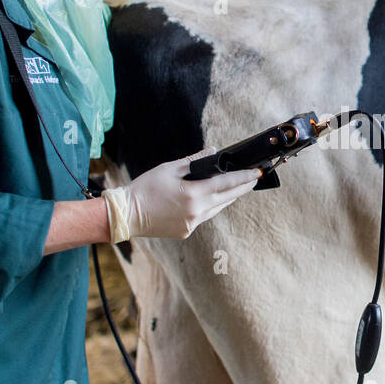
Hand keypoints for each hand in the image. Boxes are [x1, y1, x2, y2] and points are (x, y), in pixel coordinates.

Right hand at [104, 150, 259, 240]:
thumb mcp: (169, 169)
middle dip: (242, 188)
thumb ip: (194, 161)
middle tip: (254, 179)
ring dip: (228, 198)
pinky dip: (210, 207)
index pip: (226, 183)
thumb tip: (213, 152)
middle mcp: (196, 211)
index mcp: (193, 194)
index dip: (244, 177)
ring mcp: (192, 224)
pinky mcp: (186, 231)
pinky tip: (212, 200)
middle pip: (228, 198)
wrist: (126, 215)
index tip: (257, 172)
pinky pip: (204, 217)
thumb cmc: (145, 188)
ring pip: (217, 208)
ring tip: (237, 188)